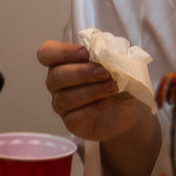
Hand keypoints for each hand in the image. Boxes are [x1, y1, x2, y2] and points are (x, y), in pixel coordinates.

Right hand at [36, 41, 156, 144]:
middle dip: (82, 73)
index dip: (62, 52)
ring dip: (91, 91)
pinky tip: (105, 103)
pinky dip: (92, 109)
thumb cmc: (117, 82)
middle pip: (56, 76)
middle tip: (104, 73)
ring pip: (65, 98)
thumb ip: (106, 56)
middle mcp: (57, 83)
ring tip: (112, 88)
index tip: (85, 53)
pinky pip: (73, 117)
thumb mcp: (116, 64)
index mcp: (62, 62)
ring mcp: (62, 105)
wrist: (128, 109)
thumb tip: (102, 54)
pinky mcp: (72, 123)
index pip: (47, 53)